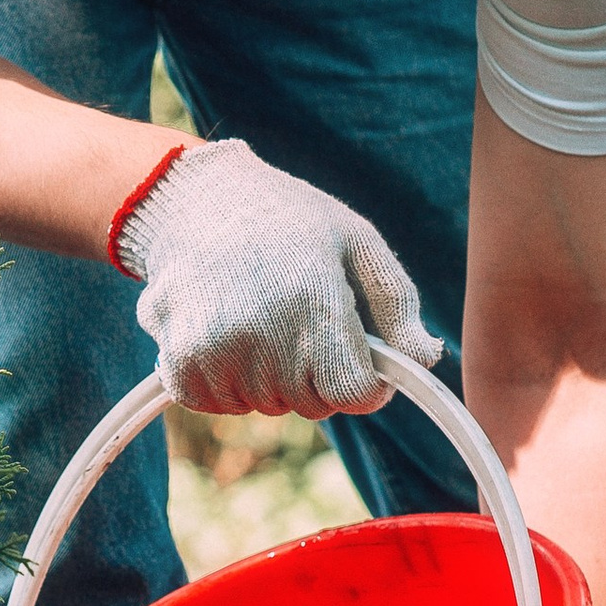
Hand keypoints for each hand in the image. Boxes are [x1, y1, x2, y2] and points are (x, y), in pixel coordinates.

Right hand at [112, 139, 438, 418]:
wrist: (193, 200)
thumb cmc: (288, 219)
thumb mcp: (356, 241)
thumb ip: (398, 303)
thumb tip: (427, 358)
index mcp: (315, 303)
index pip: (354, 395)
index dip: (364, 382)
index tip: (355, 355)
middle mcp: (263, 334)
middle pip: (311, 405)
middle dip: (314, 375)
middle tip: (296, 317)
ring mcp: (215, 352)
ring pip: (263, 406)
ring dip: (267, 377)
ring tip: (257, 315)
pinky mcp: (179, 363)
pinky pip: (216, 404)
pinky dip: (223, 380)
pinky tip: (223, 331)